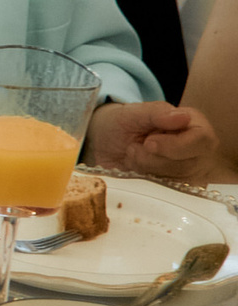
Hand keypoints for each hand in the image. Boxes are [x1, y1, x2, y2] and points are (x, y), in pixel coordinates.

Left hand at [88, 101, 220, 181]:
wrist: (104, 142)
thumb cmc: (122, 122)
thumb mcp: (134, 112)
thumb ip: (157, 113)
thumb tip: (183, 117)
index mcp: (194, 126)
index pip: (201, 140)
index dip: (174, 145)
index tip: (148, 143)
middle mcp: (196, 151)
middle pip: (187, 165)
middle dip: (152, 159)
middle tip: (133, 148)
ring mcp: (188, 172)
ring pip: (174, 182)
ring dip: (145, 169)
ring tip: (132, 155)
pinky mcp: (174, 189)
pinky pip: (163, 193)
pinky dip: (143, 181)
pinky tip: (134, 169)